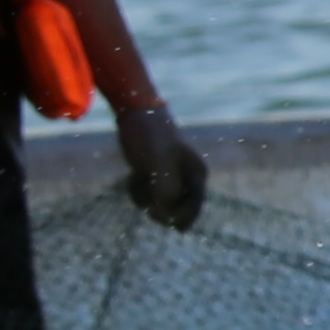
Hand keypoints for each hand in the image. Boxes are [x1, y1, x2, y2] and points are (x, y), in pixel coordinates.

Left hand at [119, 104, 208, 230]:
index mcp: (196, 173)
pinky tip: (132, 176)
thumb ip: (166, 189)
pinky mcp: (153, 171)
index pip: (194, 207)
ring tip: (138, 180)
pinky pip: (148, 192)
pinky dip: (139, 189)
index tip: (159, 218)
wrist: (135, 111)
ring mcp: (169, 174)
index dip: (179, 218)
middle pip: (177, 208)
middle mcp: (186, 176)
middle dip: (161, 208)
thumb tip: (167, 213)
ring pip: (159, 201)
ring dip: (146, 197)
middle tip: (147, 206)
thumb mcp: (158, 163)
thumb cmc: (151, 136)